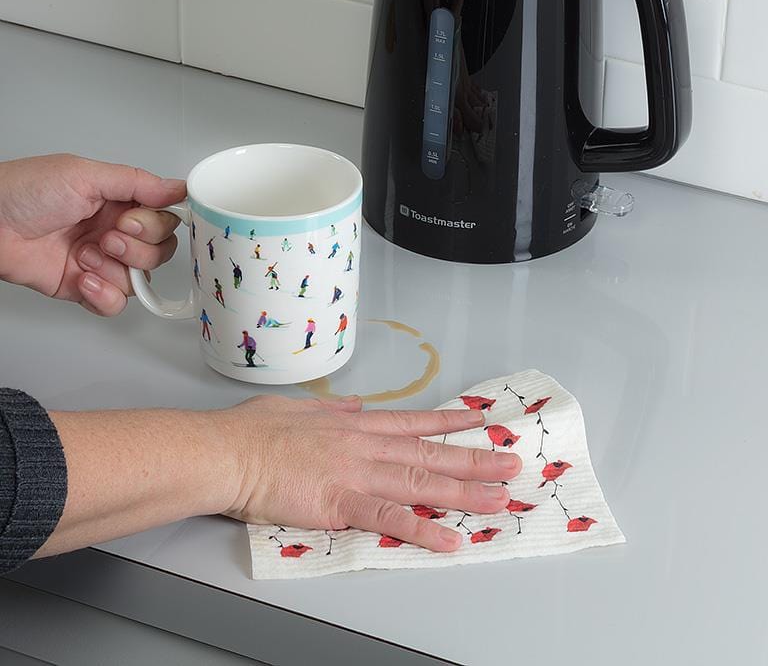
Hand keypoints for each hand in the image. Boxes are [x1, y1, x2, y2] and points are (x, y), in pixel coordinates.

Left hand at [0, 154, 185, 315]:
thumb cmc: (23, 192)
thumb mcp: (84, 174)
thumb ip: (138, 182)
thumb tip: (178, 188)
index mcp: (119, 203)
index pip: (165, 221)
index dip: (154, 226)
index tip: (129, 220)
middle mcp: (114, 232)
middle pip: (160, 253)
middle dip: (136, 249)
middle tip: (106, 238)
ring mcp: (101, 262)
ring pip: (141, 280)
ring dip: (115, 270)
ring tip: (85, 256)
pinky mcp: (85, 287)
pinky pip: (115, 303)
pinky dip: (103, 295)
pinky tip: (82, 277)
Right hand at [220, 395, 521, 551]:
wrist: (227, 451)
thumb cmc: (253, 430)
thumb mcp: (298, 407)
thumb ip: (332, 408)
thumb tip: (353, 404)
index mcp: (354, 424)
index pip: (412, 422)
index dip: (448, 423)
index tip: (479, 422)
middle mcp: (363, 445)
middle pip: (428, 454)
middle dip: (473, 458)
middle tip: (510, 463)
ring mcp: (356, 473)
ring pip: (420, 483)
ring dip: (463, 491)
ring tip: (498, 498)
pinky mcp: (340, 503)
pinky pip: (388, 518)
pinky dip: (421, 529)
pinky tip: (448, 539)